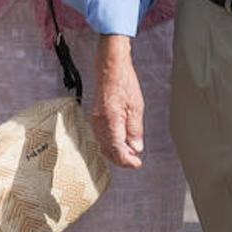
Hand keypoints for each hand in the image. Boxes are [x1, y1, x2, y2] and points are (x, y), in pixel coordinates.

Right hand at [91, 35, 144, 167]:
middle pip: (108, 150)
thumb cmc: (124, 82)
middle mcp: (99, 123)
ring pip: (103, 145)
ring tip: (129, 154)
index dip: (127, 161)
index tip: (137, 164)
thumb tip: (136, 148)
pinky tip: (118, 143)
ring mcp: (95, 120)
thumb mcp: (136, 107)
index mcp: (111, 121)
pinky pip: (100, 137)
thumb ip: (135, 130)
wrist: (110, 68)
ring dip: (115, 152)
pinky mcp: (94, 117)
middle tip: (135, 162)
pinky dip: (109, 144)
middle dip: (121, 159)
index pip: (117, 150)